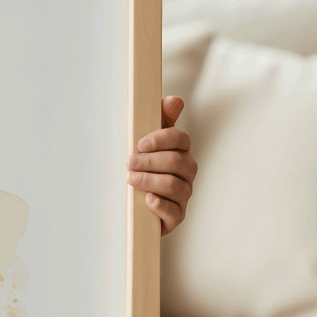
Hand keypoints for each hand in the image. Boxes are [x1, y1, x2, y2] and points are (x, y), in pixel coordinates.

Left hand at [127, 96, 196, 233]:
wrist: (133, 204)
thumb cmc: (142, 169)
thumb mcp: (145, 143)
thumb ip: (159, 120)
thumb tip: (175, 101)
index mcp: (181, 152)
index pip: (181, 139)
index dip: (161, 139)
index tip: (139, 144)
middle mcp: (187, 172)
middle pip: (177, 162)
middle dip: (150, 162)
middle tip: (129, 163)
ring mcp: (183, 195)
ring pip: (174, 185)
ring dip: (150, 181)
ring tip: (131, 179)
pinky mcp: (176, 216)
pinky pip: (174, 212)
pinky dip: (160, 206)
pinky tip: (147, 200)